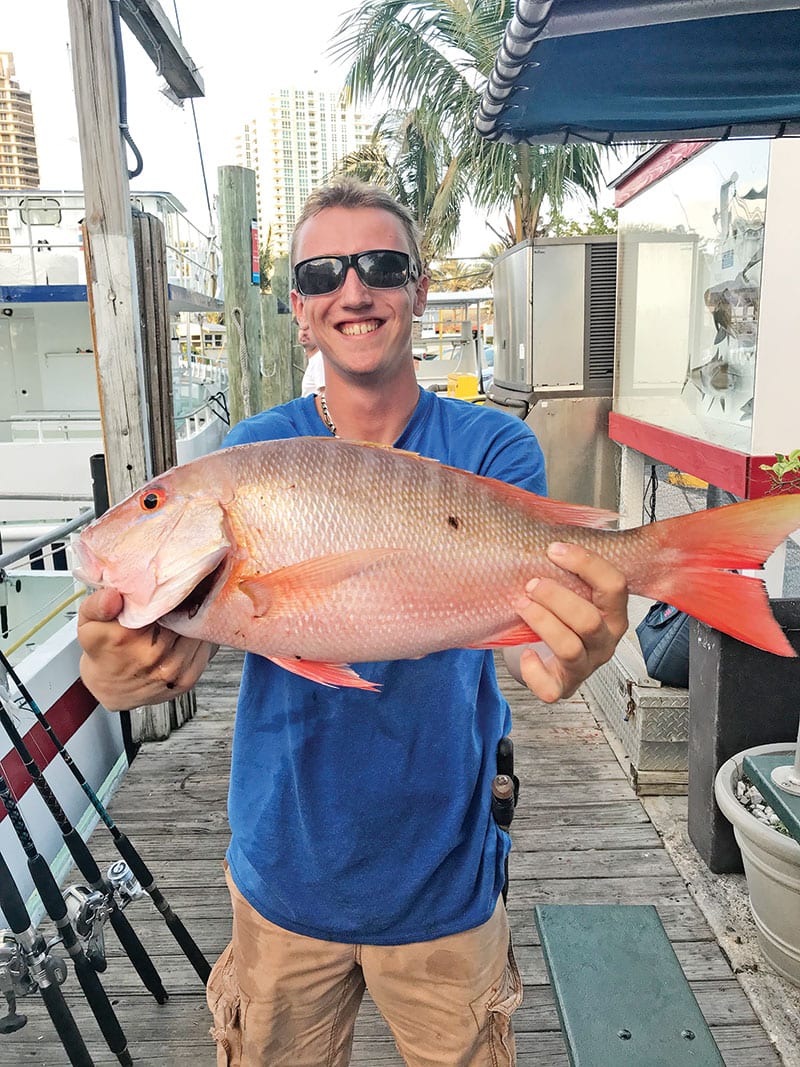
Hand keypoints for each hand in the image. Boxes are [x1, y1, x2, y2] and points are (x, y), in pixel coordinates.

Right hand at [78, 587, 213, 710]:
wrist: (111, 688)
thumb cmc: (103, 650)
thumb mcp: (88, 623)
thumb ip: (96, 605)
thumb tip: (113, 596)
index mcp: (126, 637)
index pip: (161, 602)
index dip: (171, 589)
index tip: (172, 579)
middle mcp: (153, 655)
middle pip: (185, 614)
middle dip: (186, 600)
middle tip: (183, 590)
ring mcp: (173, 669)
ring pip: (198, 630)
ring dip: (196, 618)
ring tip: (186, 609)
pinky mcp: (188, 678)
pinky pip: (205, 648)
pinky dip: (199, 636)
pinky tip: (187, 630)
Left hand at [506, 542, 627, 703]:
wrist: (548, 656)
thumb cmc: (561, 616)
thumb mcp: (573, 591)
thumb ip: (569, 568)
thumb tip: (546, 529)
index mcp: (613, 613)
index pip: (614, 585)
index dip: (584, 564)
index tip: (553, 550)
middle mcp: (604, 641)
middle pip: (589, 620)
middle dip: (556, 597)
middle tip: (532, 584)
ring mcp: (585, 666)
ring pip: (570, 647)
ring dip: (542, 621)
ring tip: (521, 604)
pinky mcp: (562, 686)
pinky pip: (550, 687)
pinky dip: (534, 670)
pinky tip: (525, 653)